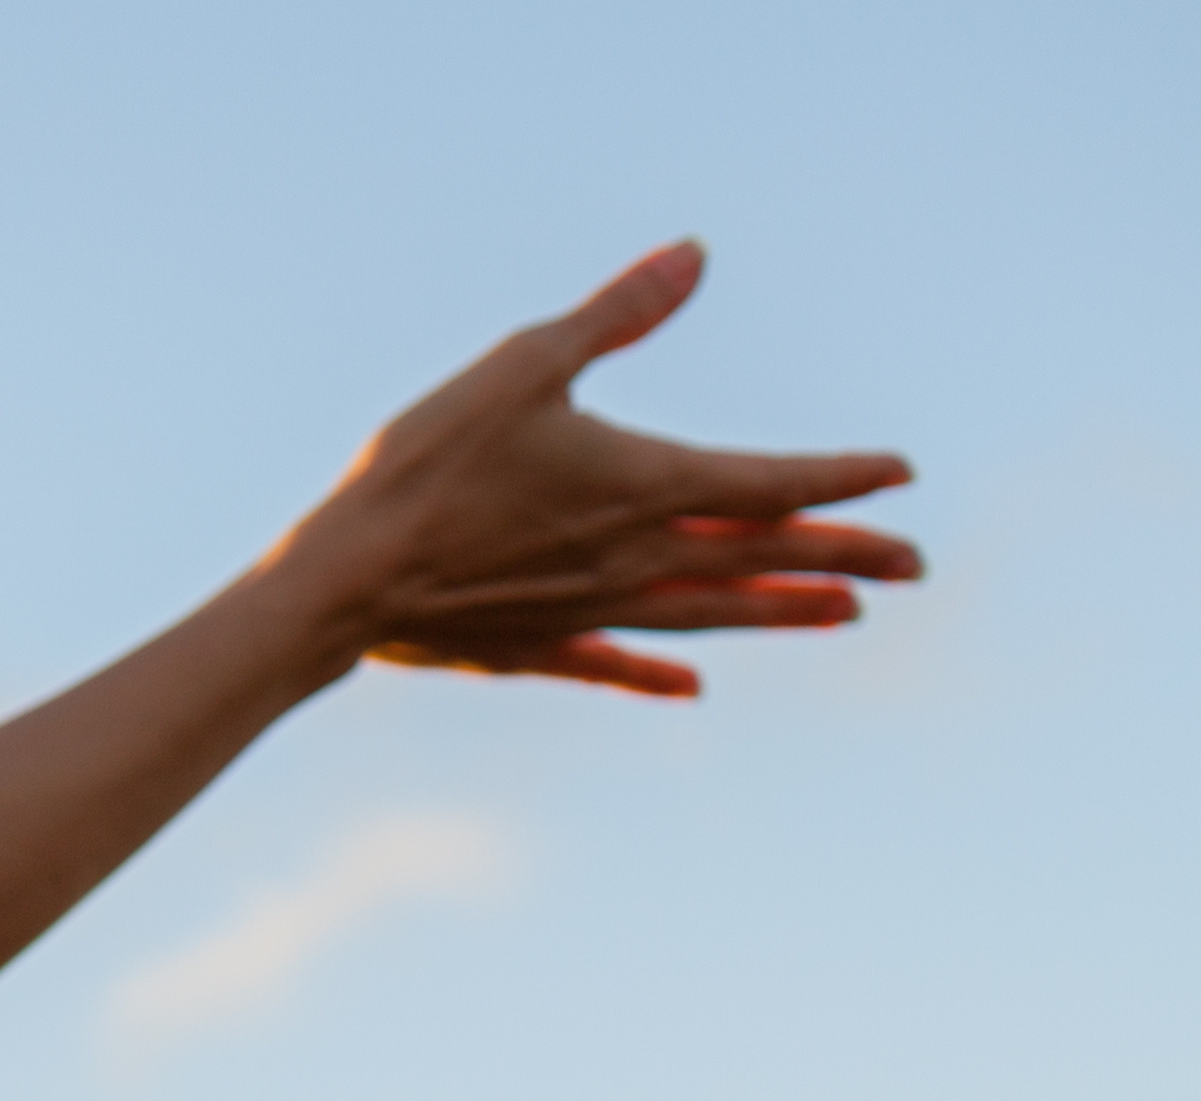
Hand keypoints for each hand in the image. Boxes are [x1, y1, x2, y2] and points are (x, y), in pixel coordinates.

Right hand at [295, 243, 917, 698]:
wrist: (341, 586)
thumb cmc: (426, 467)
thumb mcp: (520, 367)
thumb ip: (614, 315)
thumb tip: (693, 255)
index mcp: (643, 485)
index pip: (771, 483)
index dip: (843, 476)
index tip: (902, 472)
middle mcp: (633, 559)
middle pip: (761, 557)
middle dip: (844, 556)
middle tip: (916, 565)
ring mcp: (588, 613)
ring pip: (709, 614)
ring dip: (782, 613)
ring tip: (844, 616)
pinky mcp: (533, 649)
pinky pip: (615, 664)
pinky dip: (659, 674)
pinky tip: (694, 687)